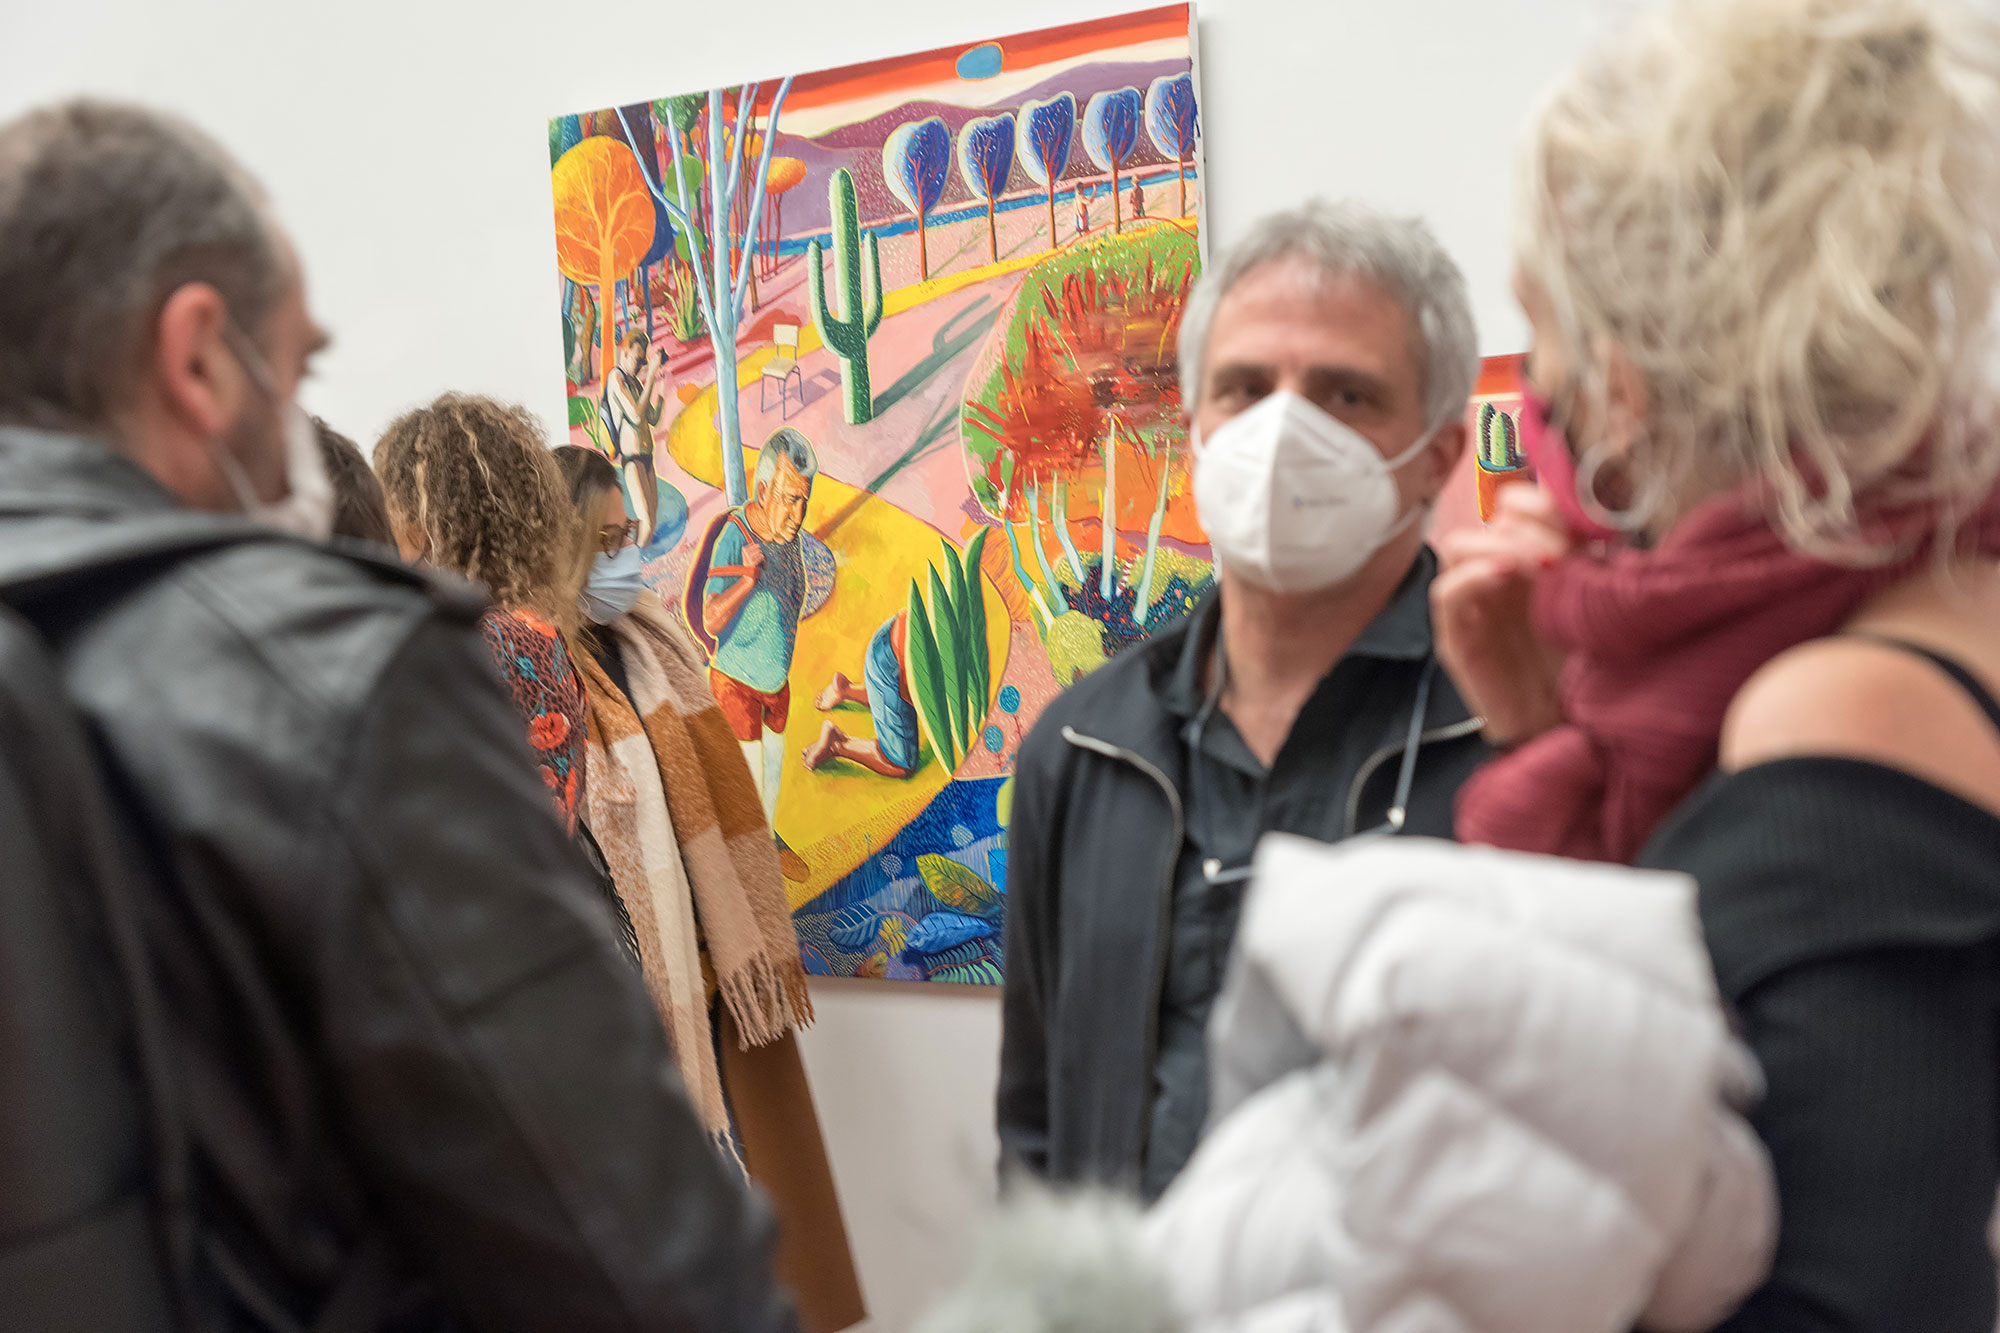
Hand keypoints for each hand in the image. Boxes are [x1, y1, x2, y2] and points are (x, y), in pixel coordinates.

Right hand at [740, 540, 765, 581]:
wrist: (750, 577)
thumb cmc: (753, 566)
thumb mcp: (753, 556)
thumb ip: (755, 550)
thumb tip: (757, 545)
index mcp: (744, 549)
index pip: (757, 545)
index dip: (760, 552)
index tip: (758, 557)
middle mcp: (745, 552)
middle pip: (760, 549)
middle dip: (762, 555)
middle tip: (760, 562)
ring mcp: (748, 557)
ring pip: (761, 553)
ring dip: (764, 560)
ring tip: (761, 565)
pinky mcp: (752, 561)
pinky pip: (762, 557)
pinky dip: (764, 563)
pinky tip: (762, 567)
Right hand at [1433, 484, 1571, 745]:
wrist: (1565, 725)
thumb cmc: (1581, 665)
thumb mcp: (1593, 600)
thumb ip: (1589, 559)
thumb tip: (1595, 517)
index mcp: (1529, 558)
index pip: (1515, 505)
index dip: (1539, 501)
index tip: (1573, 523)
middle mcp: (1496, 574)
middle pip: (1487, 519)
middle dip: (1526, 526)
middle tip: (1559, 552)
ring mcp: (1472, 603)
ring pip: (1458, 546)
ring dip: (1499, 544)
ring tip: (1537, 565)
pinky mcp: (1455, 636)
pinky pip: (1445, 592)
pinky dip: (1471, 576)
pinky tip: (1504, 575)